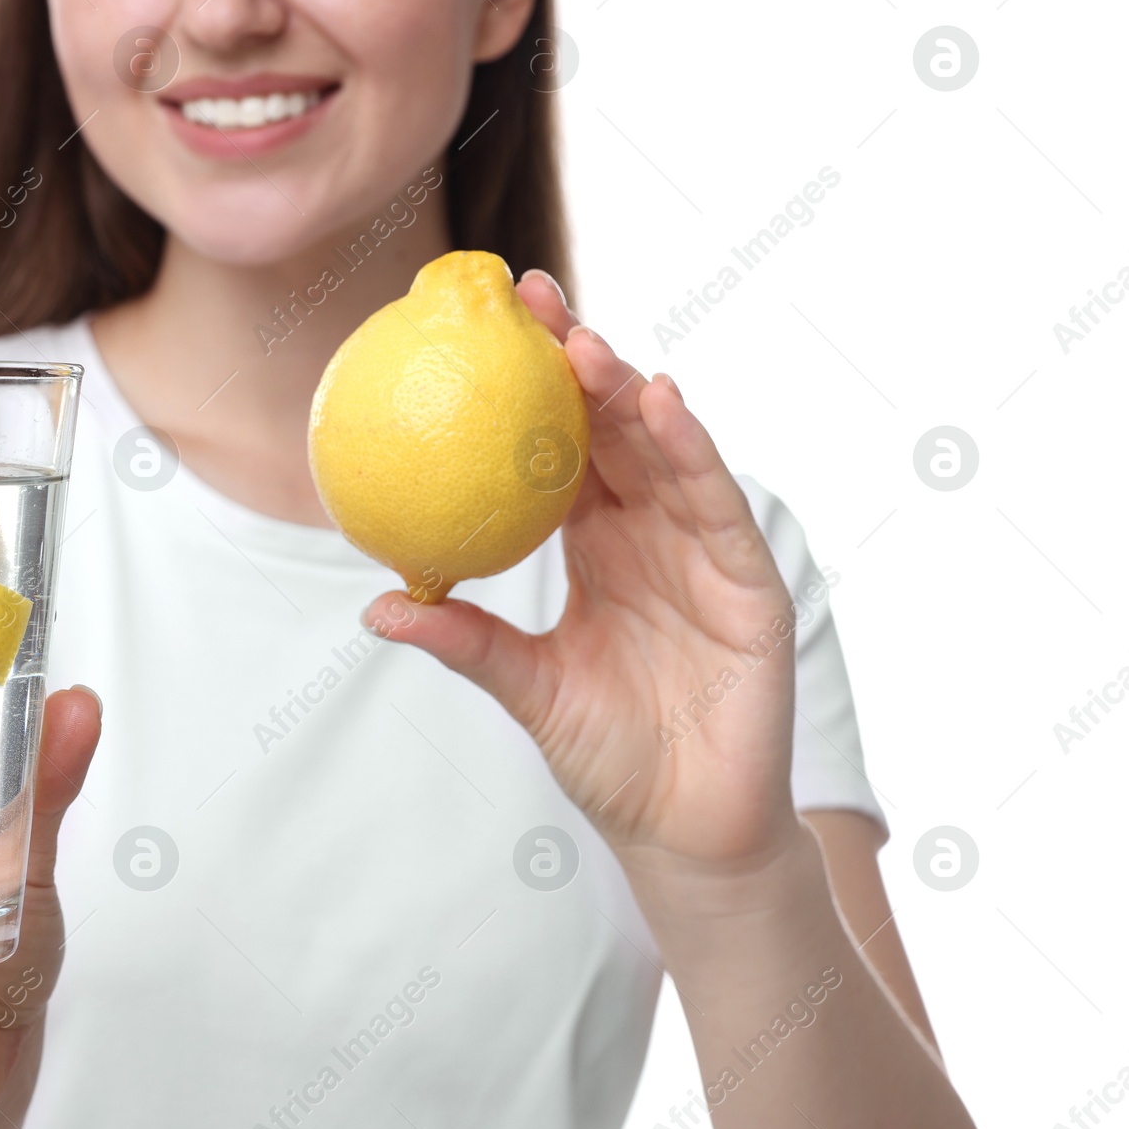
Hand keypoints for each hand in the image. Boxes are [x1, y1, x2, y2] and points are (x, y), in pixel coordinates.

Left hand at [364, 274, 804, 893]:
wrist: (684, 829)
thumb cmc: (609, 755)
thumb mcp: (526, 688)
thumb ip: (466, 642)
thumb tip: (376, 608)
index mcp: (599, 547)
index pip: (564, 450)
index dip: (529, 390)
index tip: (481, 331)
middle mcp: (652, 535)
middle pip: (615, 430)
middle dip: (577, 360)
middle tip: (526, 299)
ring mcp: (706, 553)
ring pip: (667, 453)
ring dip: (629, 393)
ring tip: (583, 343)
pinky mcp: (753, 584)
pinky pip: (718, 507)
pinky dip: (692, 453)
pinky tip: (661, 402)